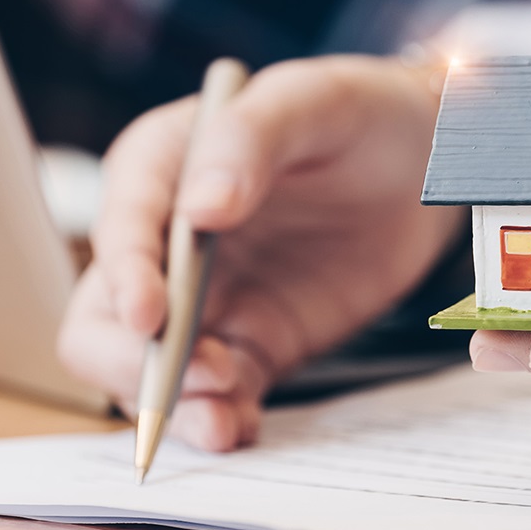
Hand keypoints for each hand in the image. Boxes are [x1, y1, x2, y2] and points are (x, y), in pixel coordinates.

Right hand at [59, 55, 462, 449]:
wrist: (425, 163)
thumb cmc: (359, 113)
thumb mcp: (310, 101)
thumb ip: (249, 141)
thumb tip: (199, 210)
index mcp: (161, 169)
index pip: (120, 228)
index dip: (124, 275)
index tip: (152, 316)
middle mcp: (167, 244)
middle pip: (105, 318)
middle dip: (134, 361)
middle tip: (198, 378)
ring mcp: (208, 301)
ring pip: (153, 371)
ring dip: (175, 404)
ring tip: (222, 423)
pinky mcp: (254, 341)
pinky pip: (218, 393)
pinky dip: (220, 417)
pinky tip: (241, 427)